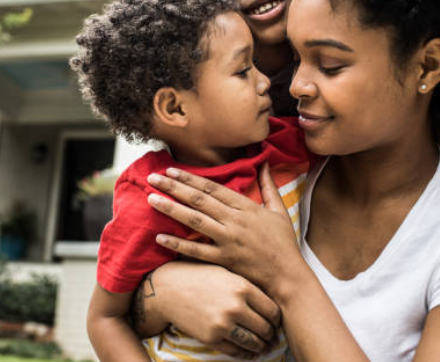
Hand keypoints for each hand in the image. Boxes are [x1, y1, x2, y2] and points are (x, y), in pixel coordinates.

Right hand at [141, 261, 280, 356]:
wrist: (169, 288)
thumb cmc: (200, 276)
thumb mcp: (227, 273)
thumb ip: (248, 287)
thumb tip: (270, 305)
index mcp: (242, 287)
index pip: (272, 310)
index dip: (277, 319)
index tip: (275, 321)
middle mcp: (235, 306)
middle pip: (265, 328)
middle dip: (271, 334)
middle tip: (272, 336)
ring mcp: (223, 324)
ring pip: (253, 342)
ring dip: (261, 346)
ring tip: (263, 346)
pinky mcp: (211, 338)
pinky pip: (236, 351)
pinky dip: (246, 354)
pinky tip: (249, 352)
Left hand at [147, 163, 303, 294]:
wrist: (288, 276)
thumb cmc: (284, 244)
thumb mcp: (279, 210)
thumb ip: (269, 186)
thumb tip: (264, 163)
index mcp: (246, 208)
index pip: (213, 188)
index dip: (191, 178)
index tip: (172, 170)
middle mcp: (235, 221)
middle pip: (199, 200)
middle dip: (174, 187)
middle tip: (153, 178)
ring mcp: (228, 241)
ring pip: (195, 220)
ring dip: (171, 209)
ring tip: (151, 199)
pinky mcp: (224, 260)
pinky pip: (197, 250)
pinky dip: (178, 243)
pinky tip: (160, 236)